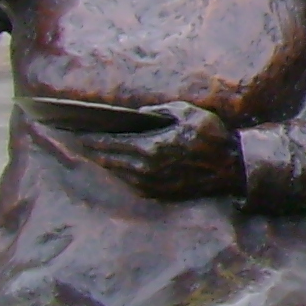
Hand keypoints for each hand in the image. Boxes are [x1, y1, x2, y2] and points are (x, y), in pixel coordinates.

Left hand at [70, 100, 243, 200]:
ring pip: (116, 172)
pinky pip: (128, 182)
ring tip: (91, 151)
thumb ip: (159, 111)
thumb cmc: (211, 136)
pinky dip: (117, 171)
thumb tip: (138, 113)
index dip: (89, 136)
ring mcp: (150, 185)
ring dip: (102, 161)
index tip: (74, 130)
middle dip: (90, 149)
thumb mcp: (186, 112)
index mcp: (149, 148)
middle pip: (107, 159)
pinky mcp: (157, 194)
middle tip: (75, 140)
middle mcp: (145, 170)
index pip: (109, 142)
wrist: (232, 168)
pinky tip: (114, 163)